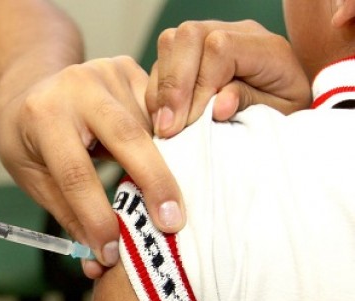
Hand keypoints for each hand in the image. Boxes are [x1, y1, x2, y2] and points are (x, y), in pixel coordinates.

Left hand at [0, 56, 184, 277]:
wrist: (31, 86)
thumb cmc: (28, 139)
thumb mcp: (32, 176)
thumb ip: (67, 215)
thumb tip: (97, 262)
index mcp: (43, 116)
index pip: (75, 173)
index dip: (96, 216)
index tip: (112, 251)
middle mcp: (78, 86)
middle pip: (128, 138)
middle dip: (154, 184)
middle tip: (173, 225)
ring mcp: (108, 72)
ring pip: (150, 128)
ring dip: (161, 168)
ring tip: (164, 201)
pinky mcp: (130, 69)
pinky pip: (159, 113)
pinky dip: (165, 143)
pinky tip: (165, 163)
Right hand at [146, 20, 310, 138]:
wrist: (283, 108)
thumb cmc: (283, 115)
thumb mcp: (278, 116)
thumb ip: (249, 105)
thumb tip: (218, 107)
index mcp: (266, 48)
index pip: (220, 50)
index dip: (199, 87)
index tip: (188, 123)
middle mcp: (236, 33)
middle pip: (190, 36)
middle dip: (173, 85)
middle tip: (168, 127)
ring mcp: (210, 38)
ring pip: (170, 43)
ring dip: (161, 89)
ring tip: (165, 125)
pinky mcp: (190, 53)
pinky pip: (162, 60)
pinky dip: (157, 92)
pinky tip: (164, 117)